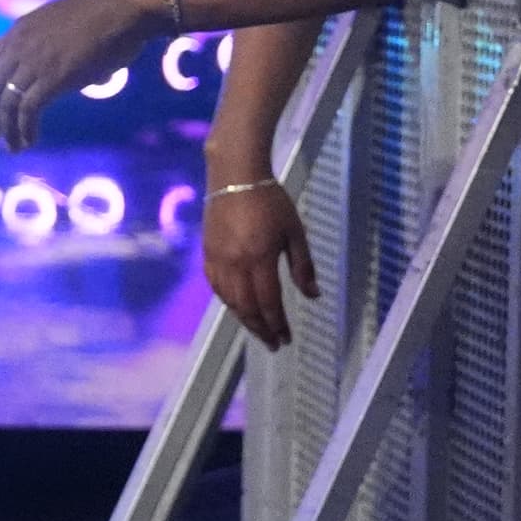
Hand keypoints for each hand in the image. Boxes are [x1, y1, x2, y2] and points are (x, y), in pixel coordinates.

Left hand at [0, 0, 162, 148]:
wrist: (123, 8)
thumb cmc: (107, 16)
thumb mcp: (66, 26)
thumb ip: (61, 48)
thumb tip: (87, 77)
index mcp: (19, 30)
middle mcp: (19, 45)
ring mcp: (34, 61)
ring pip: (6, 102)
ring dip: (5, 129)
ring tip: (10, 146)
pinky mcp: (52, 78)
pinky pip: (28, 109)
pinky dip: (25, 128)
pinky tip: (30, 140)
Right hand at [203, 177, 320, 349]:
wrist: (235, 177)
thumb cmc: (271, 201)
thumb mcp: (295, 232)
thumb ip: (303, 266)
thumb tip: (313, 295)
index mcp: (259, 259)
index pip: (268, 302)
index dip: (278, 324)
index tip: (286, 339)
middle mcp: (235, 264)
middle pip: (246, 307)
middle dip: (261, 328)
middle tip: (272, 343)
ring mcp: (218, 259)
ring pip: (229, 300)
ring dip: (244, 318)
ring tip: (257, 329)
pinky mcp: (207, 253)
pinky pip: (215, 285)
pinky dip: (227, 301)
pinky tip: (236, 306)